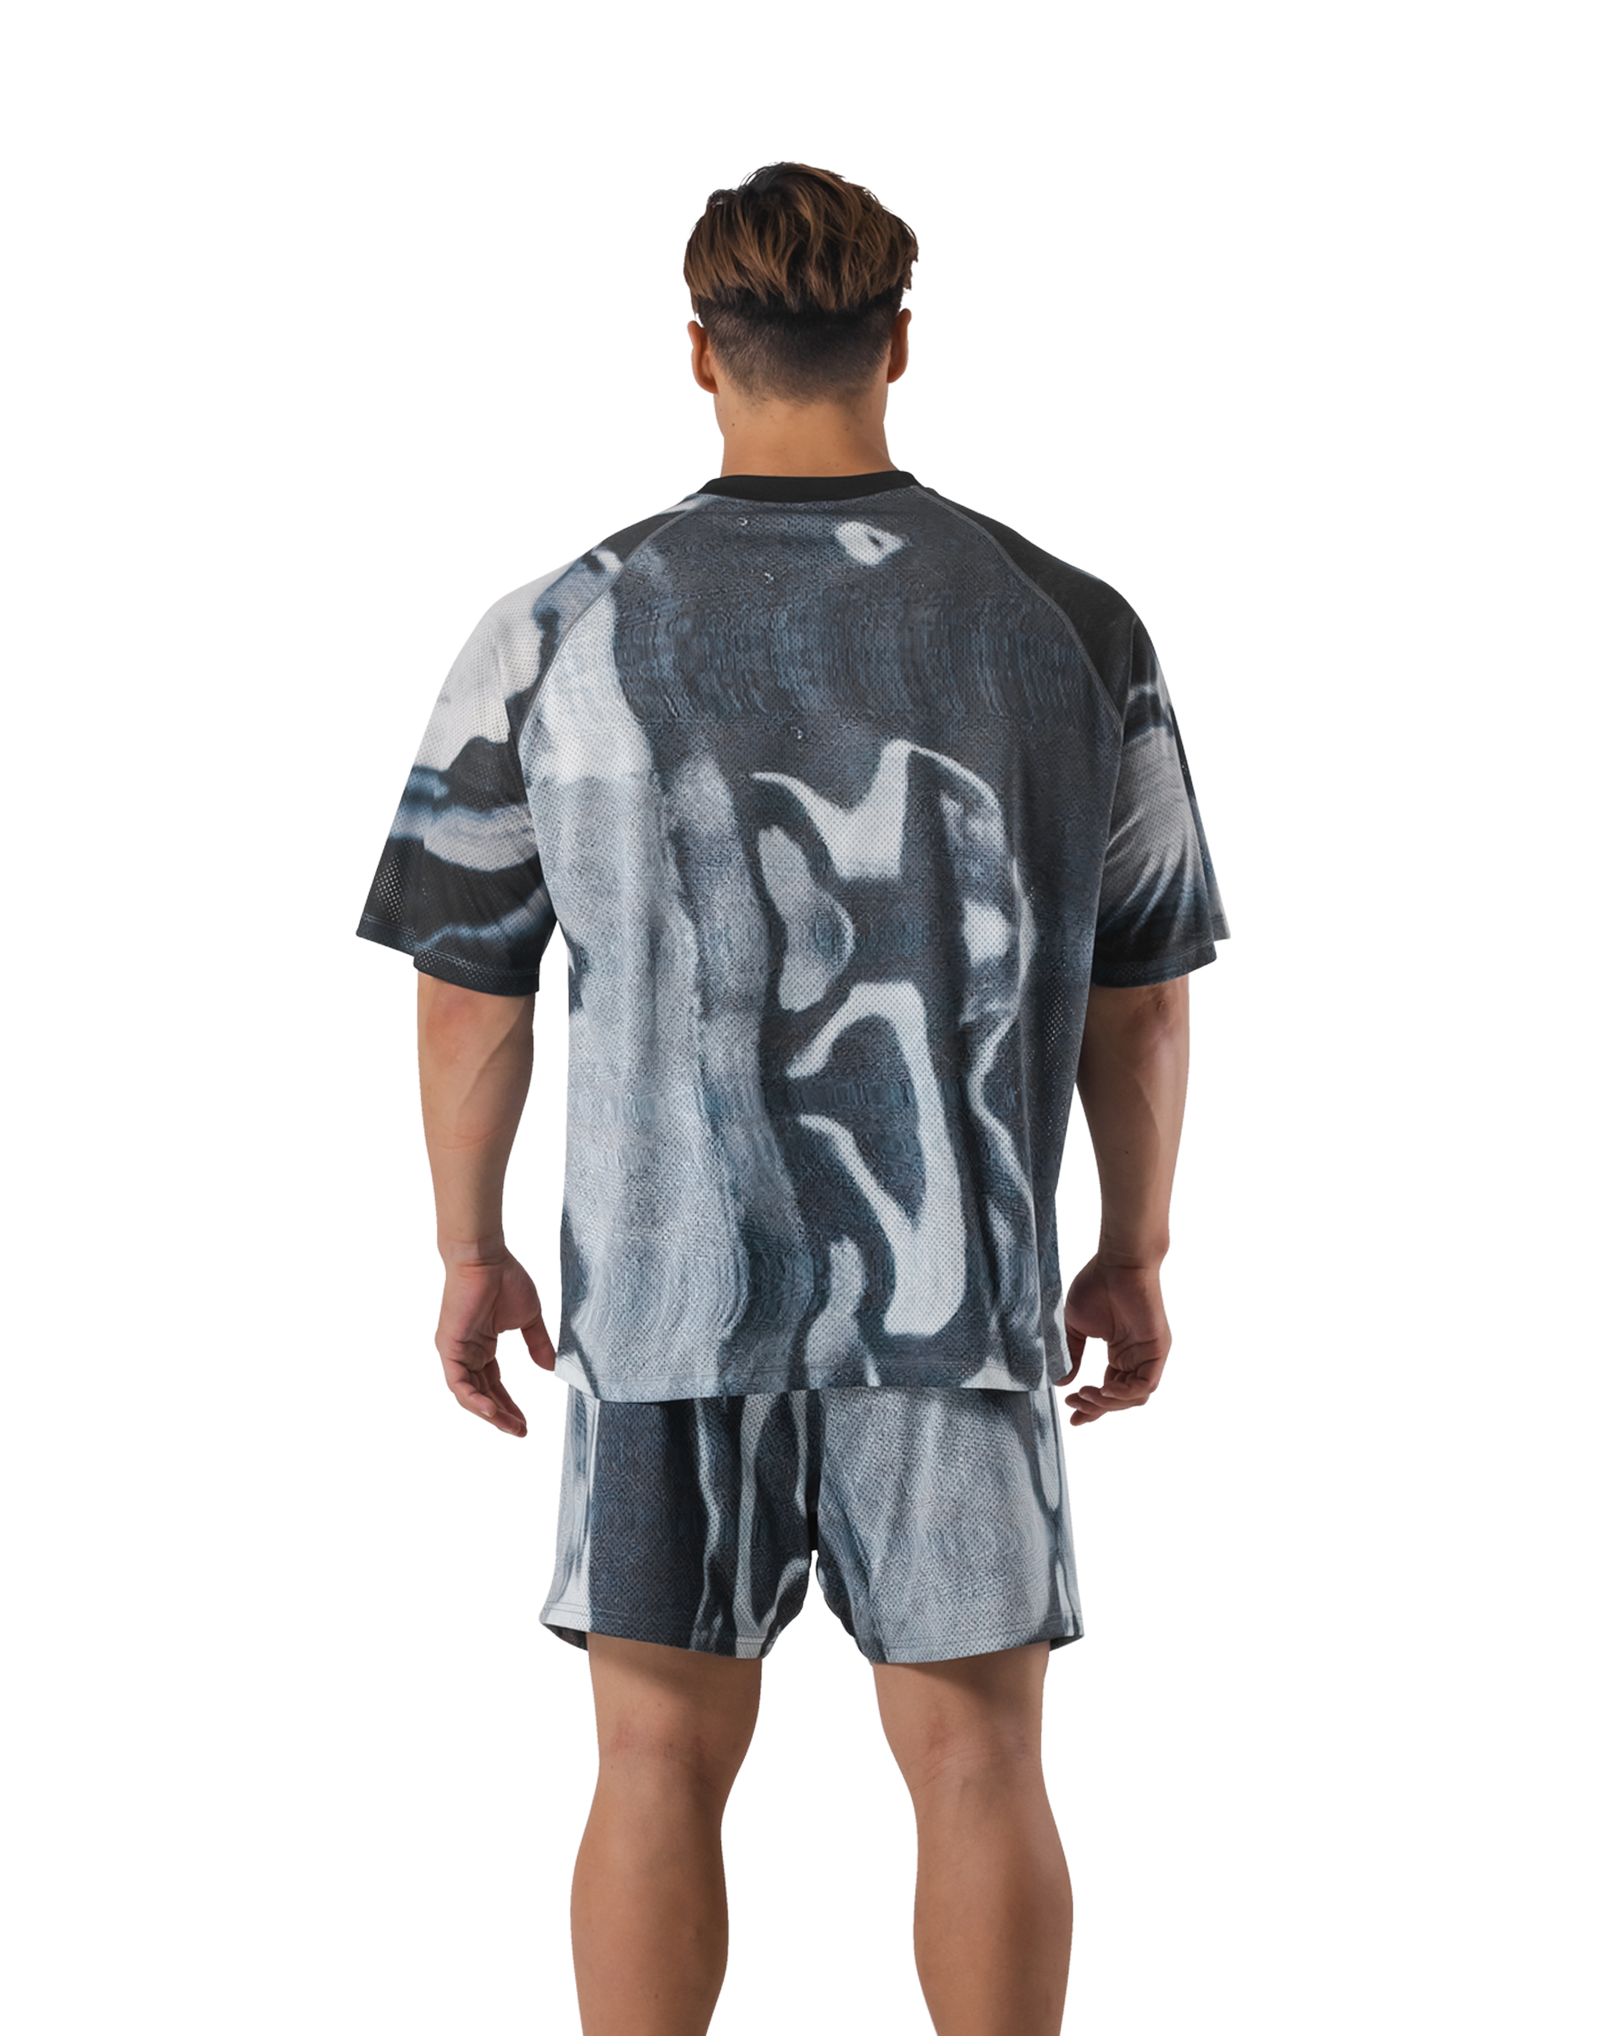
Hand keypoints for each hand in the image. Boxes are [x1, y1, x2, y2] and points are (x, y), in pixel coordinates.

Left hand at [432, 1248, 555, 1438]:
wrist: (486, 1258)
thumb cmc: (504, 1278)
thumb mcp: (528, 1319)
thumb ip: (538, 1345)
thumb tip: (551, 1369)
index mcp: (481, 1346)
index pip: (494, 1384)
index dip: (510, 1405)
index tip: (526, 1422)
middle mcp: (466, 1352)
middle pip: (483, 1394)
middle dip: (502, 1416)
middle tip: (521, 1432)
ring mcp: (456, 1351)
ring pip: (469, 1395)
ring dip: (490, 1413)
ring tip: (512, 1427)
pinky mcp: (449, 1347)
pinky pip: (458, 1383)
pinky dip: (474, 1399)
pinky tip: (491, 1410)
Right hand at [1056, 1252, 1173, 1429]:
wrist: (1117, 1262)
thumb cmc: (1097, 1286)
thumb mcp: (1076, 1327)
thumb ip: (1072, 1355)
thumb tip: (1061, 1383)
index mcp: (1121, 1354)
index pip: (1109, 1391)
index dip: (1091, 1408)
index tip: (1071, 1418)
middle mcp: (1136, 1359)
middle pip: (1121, 1400)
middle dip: (1095, 1408)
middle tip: (1072, 1405)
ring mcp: (1149, 1356)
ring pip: (1134, 1398)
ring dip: (1107, 1402)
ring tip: (1084, 1395)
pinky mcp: (1158, 1350)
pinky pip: (1146, 1384)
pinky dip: (1125, 1392)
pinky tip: (1104, 1388)